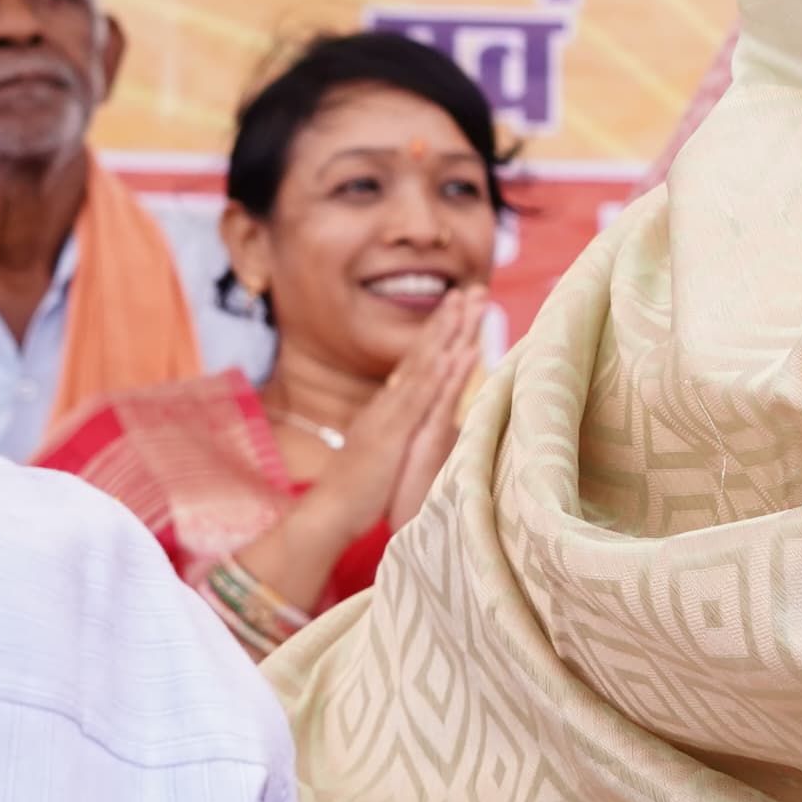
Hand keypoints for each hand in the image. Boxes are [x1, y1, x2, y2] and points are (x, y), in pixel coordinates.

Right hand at [357, 287, 489, 529]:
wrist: (329, 512)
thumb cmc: (357, 490)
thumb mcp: (382, 453)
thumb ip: (395, 433)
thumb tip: (407, 422)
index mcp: (387, 407)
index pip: (416, 363)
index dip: (437, 334)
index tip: (458, 307)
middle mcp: (388, 403)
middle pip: (421, 352)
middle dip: (447, 319)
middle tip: (472, 289)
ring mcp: (390, 414)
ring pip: (424, 364)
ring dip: (448, 332)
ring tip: (469, 303)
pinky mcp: (393, 431)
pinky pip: (423, 396)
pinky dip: (444, 371)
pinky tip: (462, 350)